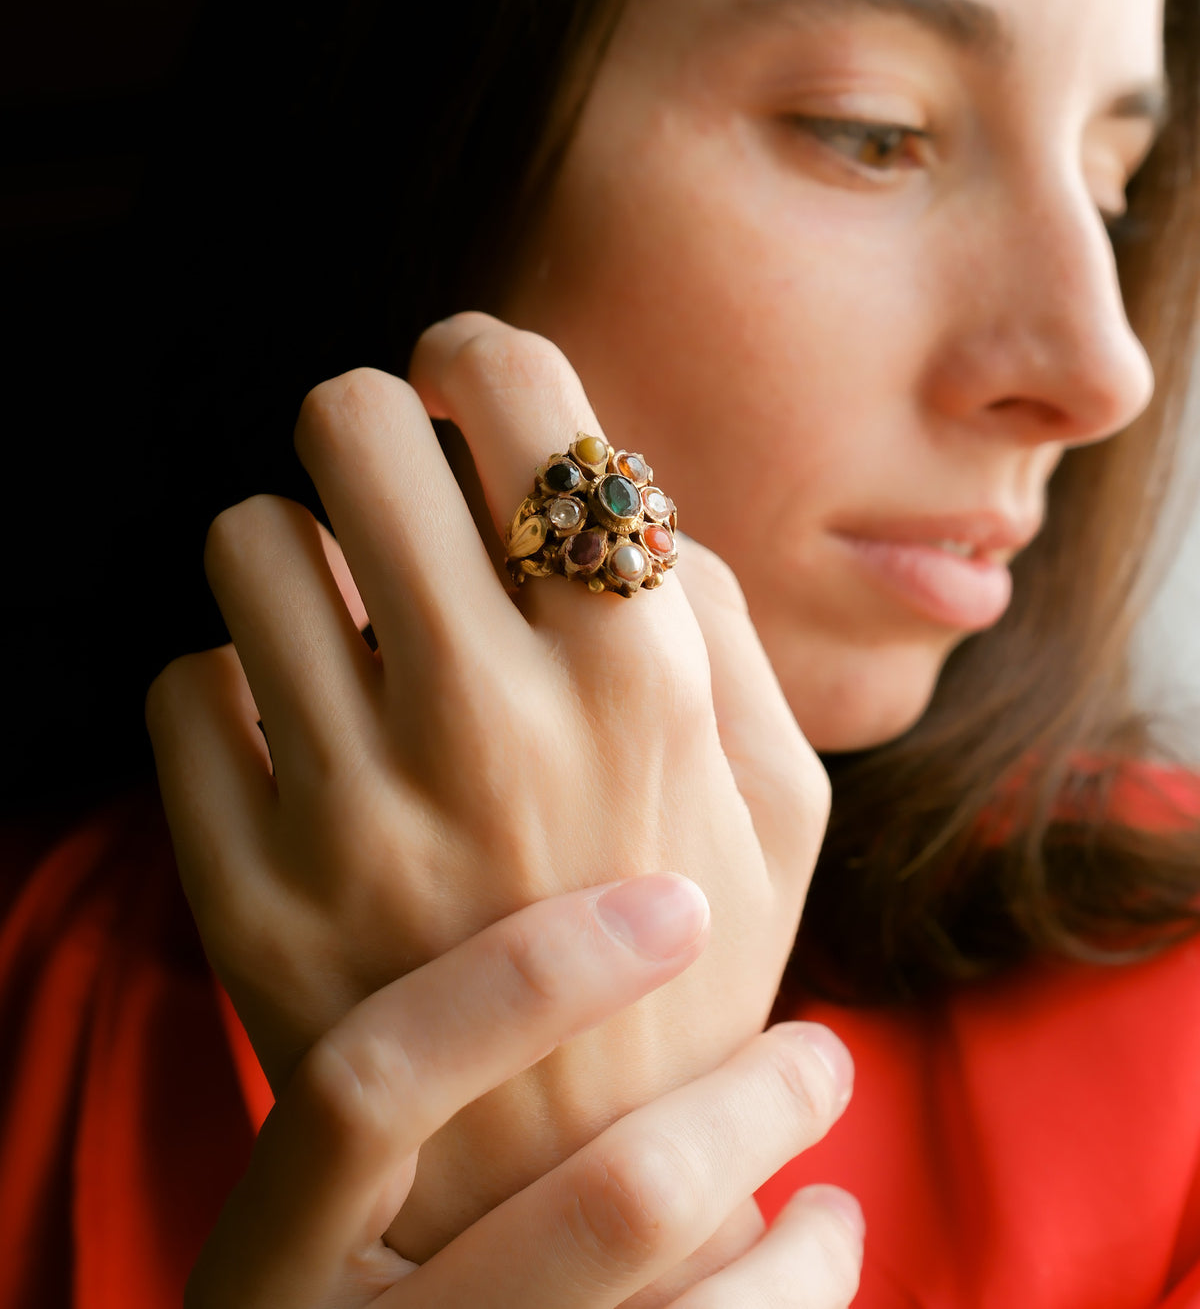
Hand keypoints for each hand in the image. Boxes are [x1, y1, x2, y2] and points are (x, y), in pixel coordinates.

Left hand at [148, 311, 830, 1257]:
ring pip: (246, 543)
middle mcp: (488, 720)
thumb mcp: (785, 803)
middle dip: (367, 423)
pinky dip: (232, 688)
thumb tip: (626, 496)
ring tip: (342, 617)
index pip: (527, 407)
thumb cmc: (696, 972)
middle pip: (353, 429)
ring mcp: (350, 807)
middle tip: (386, 470)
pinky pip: (183, 688)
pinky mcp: (244, 889)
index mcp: (637, 676)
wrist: (579, 1189)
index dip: (481, 354)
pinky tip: (296, 739)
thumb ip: (724, 625)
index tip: (466, 372)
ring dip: (293, 555)